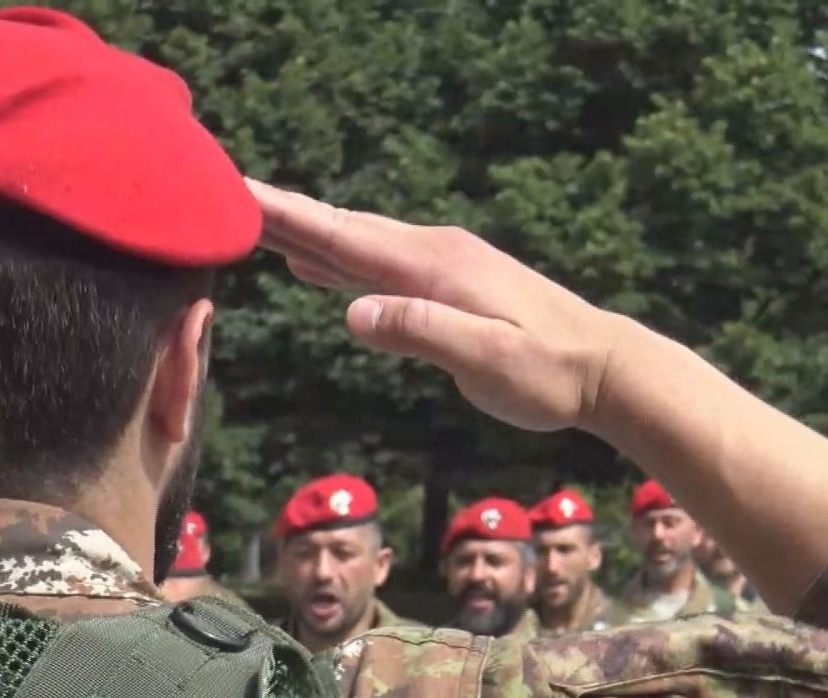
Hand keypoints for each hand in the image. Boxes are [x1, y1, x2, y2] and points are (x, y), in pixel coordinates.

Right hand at [247, 180, 618, 431]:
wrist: (605, 367)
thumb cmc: (549, 374)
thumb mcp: (487, 360)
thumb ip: (422, 332)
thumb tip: (352, 312)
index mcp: (435, 267)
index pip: (345, 237)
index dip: (288, 216)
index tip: (237, 192)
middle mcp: (434, 253)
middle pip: (343, 229)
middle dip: (283, 213)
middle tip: (223, 197)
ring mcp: (444, 265)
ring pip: (359, 243)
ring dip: (306, 231)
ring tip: (252, 220)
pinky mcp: (452, 283)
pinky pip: (381, 263)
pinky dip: (339, 256)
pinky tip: (317, 262)